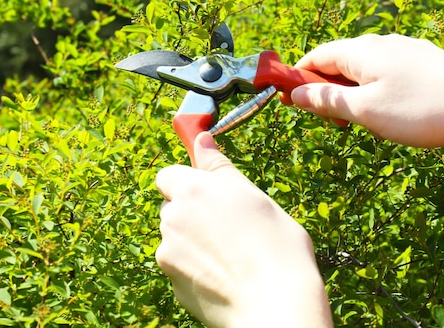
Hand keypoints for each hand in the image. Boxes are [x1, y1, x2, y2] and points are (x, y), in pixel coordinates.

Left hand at [155, 132, 332, 327]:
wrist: (275, 304)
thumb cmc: (274, 245)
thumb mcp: (252, 195)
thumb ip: (219, 167)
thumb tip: (201, 139)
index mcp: (191, 190)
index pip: (169, 175)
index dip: (188, 183)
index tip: (209, 192)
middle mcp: (171, 219)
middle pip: (172, 208)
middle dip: (192, 213)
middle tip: (229, 225)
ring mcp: (168, 253)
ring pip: (176, 238)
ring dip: (194, 241)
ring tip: (232, 254)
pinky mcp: (172, 283)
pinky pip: (180, 266)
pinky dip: (196, 268)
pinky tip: (225, 274)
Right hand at [289, 34, 443, 147]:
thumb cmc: (423, 109)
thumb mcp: (364, 110)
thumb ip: (326, 100)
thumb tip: (295, 94)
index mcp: (361, 51)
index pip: (315, 57)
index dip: (296, 78)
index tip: (287, 101)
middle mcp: (381, 45)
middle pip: (338, 64)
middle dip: (327, 93)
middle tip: (334, 123)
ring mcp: (404, 52)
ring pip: (362, 73)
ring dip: (352, 98)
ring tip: (365, 125)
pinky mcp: (423, 64)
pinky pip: (385, 77)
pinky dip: (374, 95)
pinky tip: (390, 117)